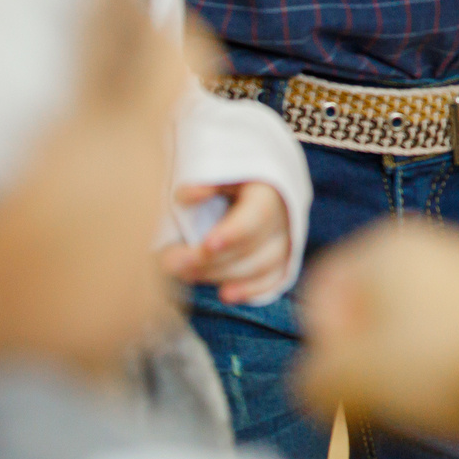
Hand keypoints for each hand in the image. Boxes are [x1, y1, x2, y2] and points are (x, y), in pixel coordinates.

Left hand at [160, 182, 291, 304]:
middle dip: (212, 260)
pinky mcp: (283, 256)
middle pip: (255, 246)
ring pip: (263, 266)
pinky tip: (225, 295)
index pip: (258, 214)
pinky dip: (251, 289)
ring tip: (185, 274)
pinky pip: (273, 278)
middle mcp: (285, 214)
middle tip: (170, 263)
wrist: (248, 176)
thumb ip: (204, 180)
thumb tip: (186, 195)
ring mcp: (287, 238)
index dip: (234, 232)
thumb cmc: (225, 171)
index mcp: (270, 187)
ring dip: (223, 275)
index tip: (206, 245)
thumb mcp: (216, 164)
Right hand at [293, 221, 458, 442]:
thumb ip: (311, 377)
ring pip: (414, 311)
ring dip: (405, 348)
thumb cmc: (437, 364)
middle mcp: (433, 239)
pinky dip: (446, 347)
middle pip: (372, 298)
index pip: (324, 286)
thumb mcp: (347, 381)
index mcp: (387, 242)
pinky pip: (455, 320)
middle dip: (365, 344)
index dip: (323, 335)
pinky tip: (456, 376)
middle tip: (378, 385)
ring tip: (420, 386)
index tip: (344, 368)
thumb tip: (316, 378)